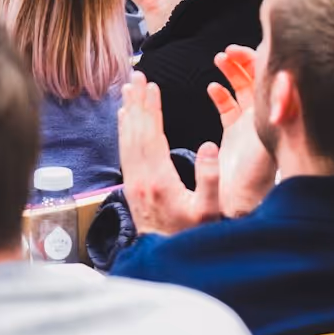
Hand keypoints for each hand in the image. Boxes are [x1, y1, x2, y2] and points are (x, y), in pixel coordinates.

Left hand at [117, 72, 220, 236]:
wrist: (168, 257)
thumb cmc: (193, 234)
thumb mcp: (209, 209)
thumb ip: (209, 178)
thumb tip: (210, 146)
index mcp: (158, 180)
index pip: (151, 136)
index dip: (151, 109)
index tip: (152, 86)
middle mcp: (140, 179)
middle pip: (135, 133)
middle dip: (136, 102)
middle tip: (136, 77)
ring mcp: (133, 183)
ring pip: (126, 140)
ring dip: (128, 112)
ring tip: (127, 89)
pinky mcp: (133, 187)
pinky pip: (125, 151)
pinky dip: (124, 130)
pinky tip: (125, 119)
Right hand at [208, 46, 276, 217]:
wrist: (240, 201)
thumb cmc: (256, 173)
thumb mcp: (269, 135)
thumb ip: (278, 108)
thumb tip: (284, 77)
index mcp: (274, 111)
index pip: (270, 76)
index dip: (256, 59)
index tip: (239, 50)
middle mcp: (264, 114)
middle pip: (256, 77)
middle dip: (242, 60)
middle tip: (226, 52)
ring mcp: (249, 122)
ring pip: (242, 88)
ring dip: (231, 72)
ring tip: (218, 59)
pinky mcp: (235, 132)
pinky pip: (228, 106)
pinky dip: (220, 94)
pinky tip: (212, 88)